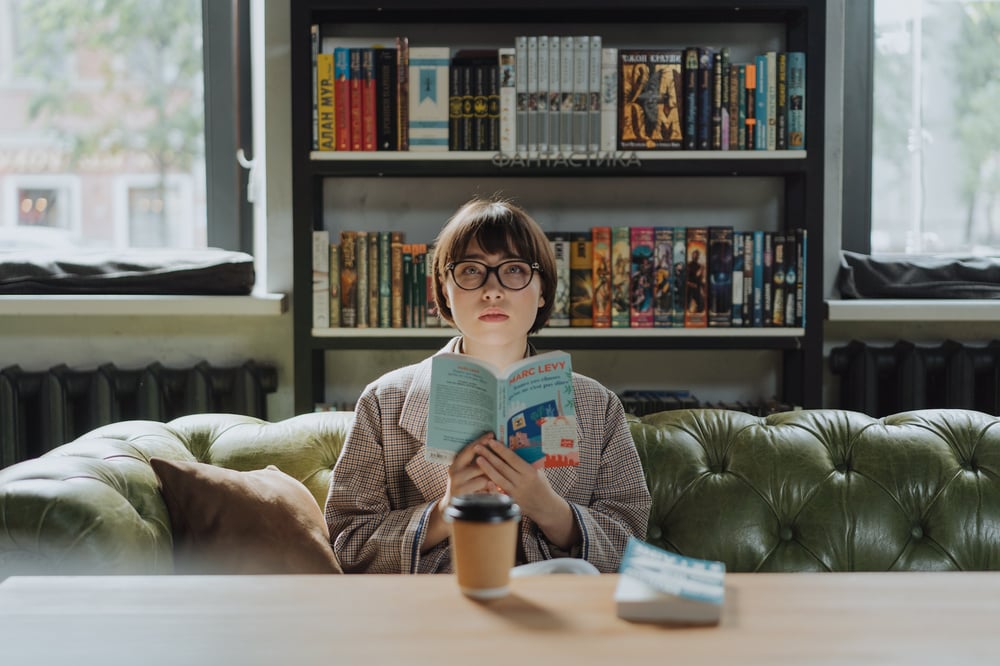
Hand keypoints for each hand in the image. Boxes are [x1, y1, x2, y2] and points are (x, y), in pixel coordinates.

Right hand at [422, 432, 495, 552]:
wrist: (450, 508)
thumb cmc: (463, 486)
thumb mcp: (464, 472)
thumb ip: (474, 462)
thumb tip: (491, 446)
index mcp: (456, 464)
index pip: (470, 449)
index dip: (481, 441)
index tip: (492, 434)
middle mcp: (455, 474)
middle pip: (480, 464)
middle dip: (492, 464)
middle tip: (502, 462)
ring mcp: (458, 487)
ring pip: (484, 479)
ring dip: (492, 481)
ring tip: (495, 482)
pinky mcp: (464, 499)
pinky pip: (485, 493)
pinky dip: (490, 493)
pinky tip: (493, 493)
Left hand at [473, 439, 579, 549]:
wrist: (546, 507)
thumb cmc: (542, 485)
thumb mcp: (539, 471)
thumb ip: (528, 461)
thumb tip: (516, 446)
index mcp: (530, 472)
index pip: (513, 458)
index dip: (501, 450)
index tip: (491, 442)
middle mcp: (522, 482)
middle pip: (502, 467)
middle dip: (489, 455)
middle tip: (478, 447)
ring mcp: (516, 492)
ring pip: (498, 478)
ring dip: (487, 468)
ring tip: (478, 459)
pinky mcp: (512, 501)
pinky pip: (499, 493)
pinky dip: (491, 488)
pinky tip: (485, 480)